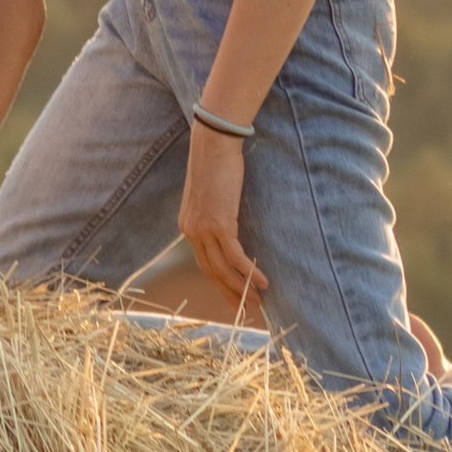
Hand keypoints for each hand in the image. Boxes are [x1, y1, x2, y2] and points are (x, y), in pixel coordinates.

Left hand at [178, 126, 266, 308]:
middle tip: (246, 309)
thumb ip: (214, 211)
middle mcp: (191, 231)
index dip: (219, 282)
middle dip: (230, 293)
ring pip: (223, 269)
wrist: (213, 143)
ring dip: (242, 288)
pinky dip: (249, 272)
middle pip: (211, 272)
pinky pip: (235, 257)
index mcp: (188, 225)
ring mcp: (204, 230)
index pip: (204, 262)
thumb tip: (228, 221)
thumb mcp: (210, 192)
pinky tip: (263, 282)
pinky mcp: (219, 225)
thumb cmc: (215, 162)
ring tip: (258, 301)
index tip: (234, 296)